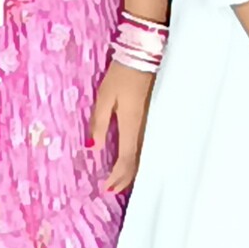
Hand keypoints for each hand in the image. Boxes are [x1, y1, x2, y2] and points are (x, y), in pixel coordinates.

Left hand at [89, 61, 155, 193]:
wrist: (144, 57)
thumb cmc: (121, 76)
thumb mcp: (104, 97)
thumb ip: (98, 123)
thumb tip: (93, 149)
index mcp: (132, 125)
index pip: (127, 159)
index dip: (117, 177)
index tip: (106, 187)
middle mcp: (146, 129)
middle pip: (139, 162)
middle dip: (126, 179)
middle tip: (113, 190)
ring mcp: (153, 125)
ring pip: (146, 156)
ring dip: (134, 172)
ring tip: (123, 182)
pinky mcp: (155, 119)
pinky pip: (149, 146)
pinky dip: (141, 159)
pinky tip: (135, 162)